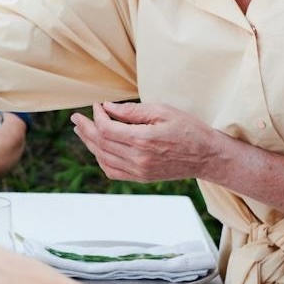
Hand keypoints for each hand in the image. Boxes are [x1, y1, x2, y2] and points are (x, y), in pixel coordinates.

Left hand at [70, 101, 218, 182]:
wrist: (207, 156)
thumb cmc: (188, 129)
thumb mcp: (163, 111)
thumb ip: (133, 111)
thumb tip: (107, 108)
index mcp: (143, 140)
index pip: (106, 129)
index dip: (97, 116)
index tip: (98, 105)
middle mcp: (138, 159)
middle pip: (100, 143)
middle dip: (85, 128)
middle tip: (76, 118)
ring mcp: (138, 171)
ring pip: (103, 157)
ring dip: (89, 143)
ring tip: (82, 130)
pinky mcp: (141, 178)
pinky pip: (112, 170)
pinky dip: (101, 158)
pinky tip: (97, 148)